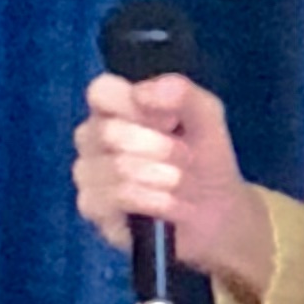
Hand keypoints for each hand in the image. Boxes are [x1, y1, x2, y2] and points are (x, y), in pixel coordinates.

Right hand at [72, 73, 271, 300]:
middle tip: (187, 157)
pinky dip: (154, 200)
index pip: (100, 91)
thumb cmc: (203, 157)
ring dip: (161, 176)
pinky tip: (172, 205)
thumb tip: (141, 93)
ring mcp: (88, 174)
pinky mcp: (92, 208)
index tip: (169, 121)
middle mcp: (93, 139)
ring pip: (114, 168)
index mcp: (116, 109)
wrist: (214, 211)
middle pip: (107, 132)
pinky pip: (116, 198)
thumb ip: (181, 95)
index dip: (135, 105)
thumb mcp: (207, 117)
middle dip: (159, 147)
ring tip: (182, 183)